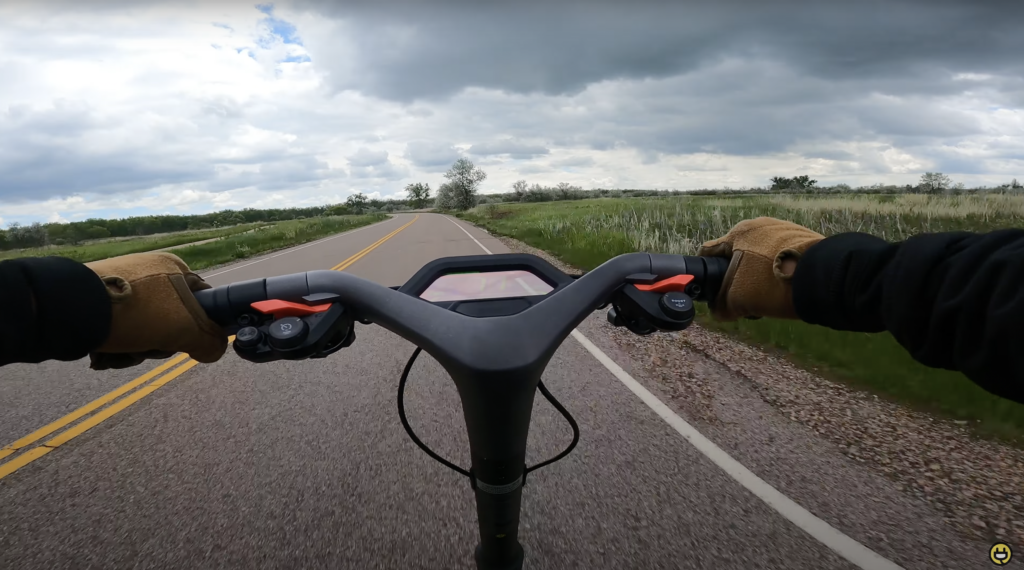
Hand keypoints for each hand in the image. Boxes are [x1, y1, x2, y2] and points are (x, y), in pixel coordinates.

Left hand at [85, 253, 227, 369]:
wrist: (71, 308)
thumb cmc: (137, 313)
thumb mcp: (185, 329)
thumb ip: (210, 341)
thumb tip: (216, 349)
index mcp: (175, 268)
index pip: (203, 302)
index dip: (198, 327)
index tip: (185, 341)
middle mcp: (150, 272)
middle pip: (172, 320)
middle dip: (160, 344)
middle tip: (149, 348)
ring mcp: (123, 285)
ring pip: (145, 329)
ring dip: (137, 350)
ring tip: (121, 353)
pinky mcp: (99, 299)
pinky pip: (120, 328)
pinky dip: (117, 345)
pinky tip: (105, 352)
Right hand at [697, 217, 823, 319]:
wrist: (823, 276)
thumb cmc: (771, 281)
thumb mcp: (738, 299)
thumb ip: (721, 305)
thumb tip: (719, 310)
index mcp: (738, 232)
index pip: (709, 252)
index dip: (707, 274)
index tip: (714, 292)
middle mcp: (759, 225)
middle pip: (737, 255)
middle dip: (737, 278)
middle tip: (744, 299)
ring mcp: (784, 229)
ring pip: (761, 257)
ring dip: (759, 275)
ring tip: (768, 296)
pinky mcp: (805, 238)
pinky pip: (782, 256)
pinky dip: (779, 271)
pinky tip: (785, 287)